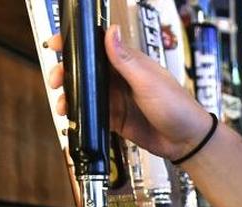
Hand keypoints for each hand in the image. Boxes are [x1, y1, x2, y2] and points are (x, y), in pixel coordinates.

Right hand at [46, 26, 213, 160]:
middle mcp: (120, 78)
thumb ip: (126, 60)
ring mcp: (116, 98)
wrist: (186, 141)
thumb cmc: (175, 106)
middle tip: (55, 81)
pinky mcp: (115, 118)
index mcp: (129, 62)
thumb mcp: (148, 82)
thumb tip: (111, 31)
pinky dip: (79, 115)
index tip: (55, 44)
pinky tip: (70, 118)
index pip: (97, 45)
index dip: (75, 43)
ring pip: (86, 92)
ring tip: (62, 105)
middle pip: (85, 70)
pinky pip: (92, 113)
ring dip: (70, 95)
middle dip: (66, 72)